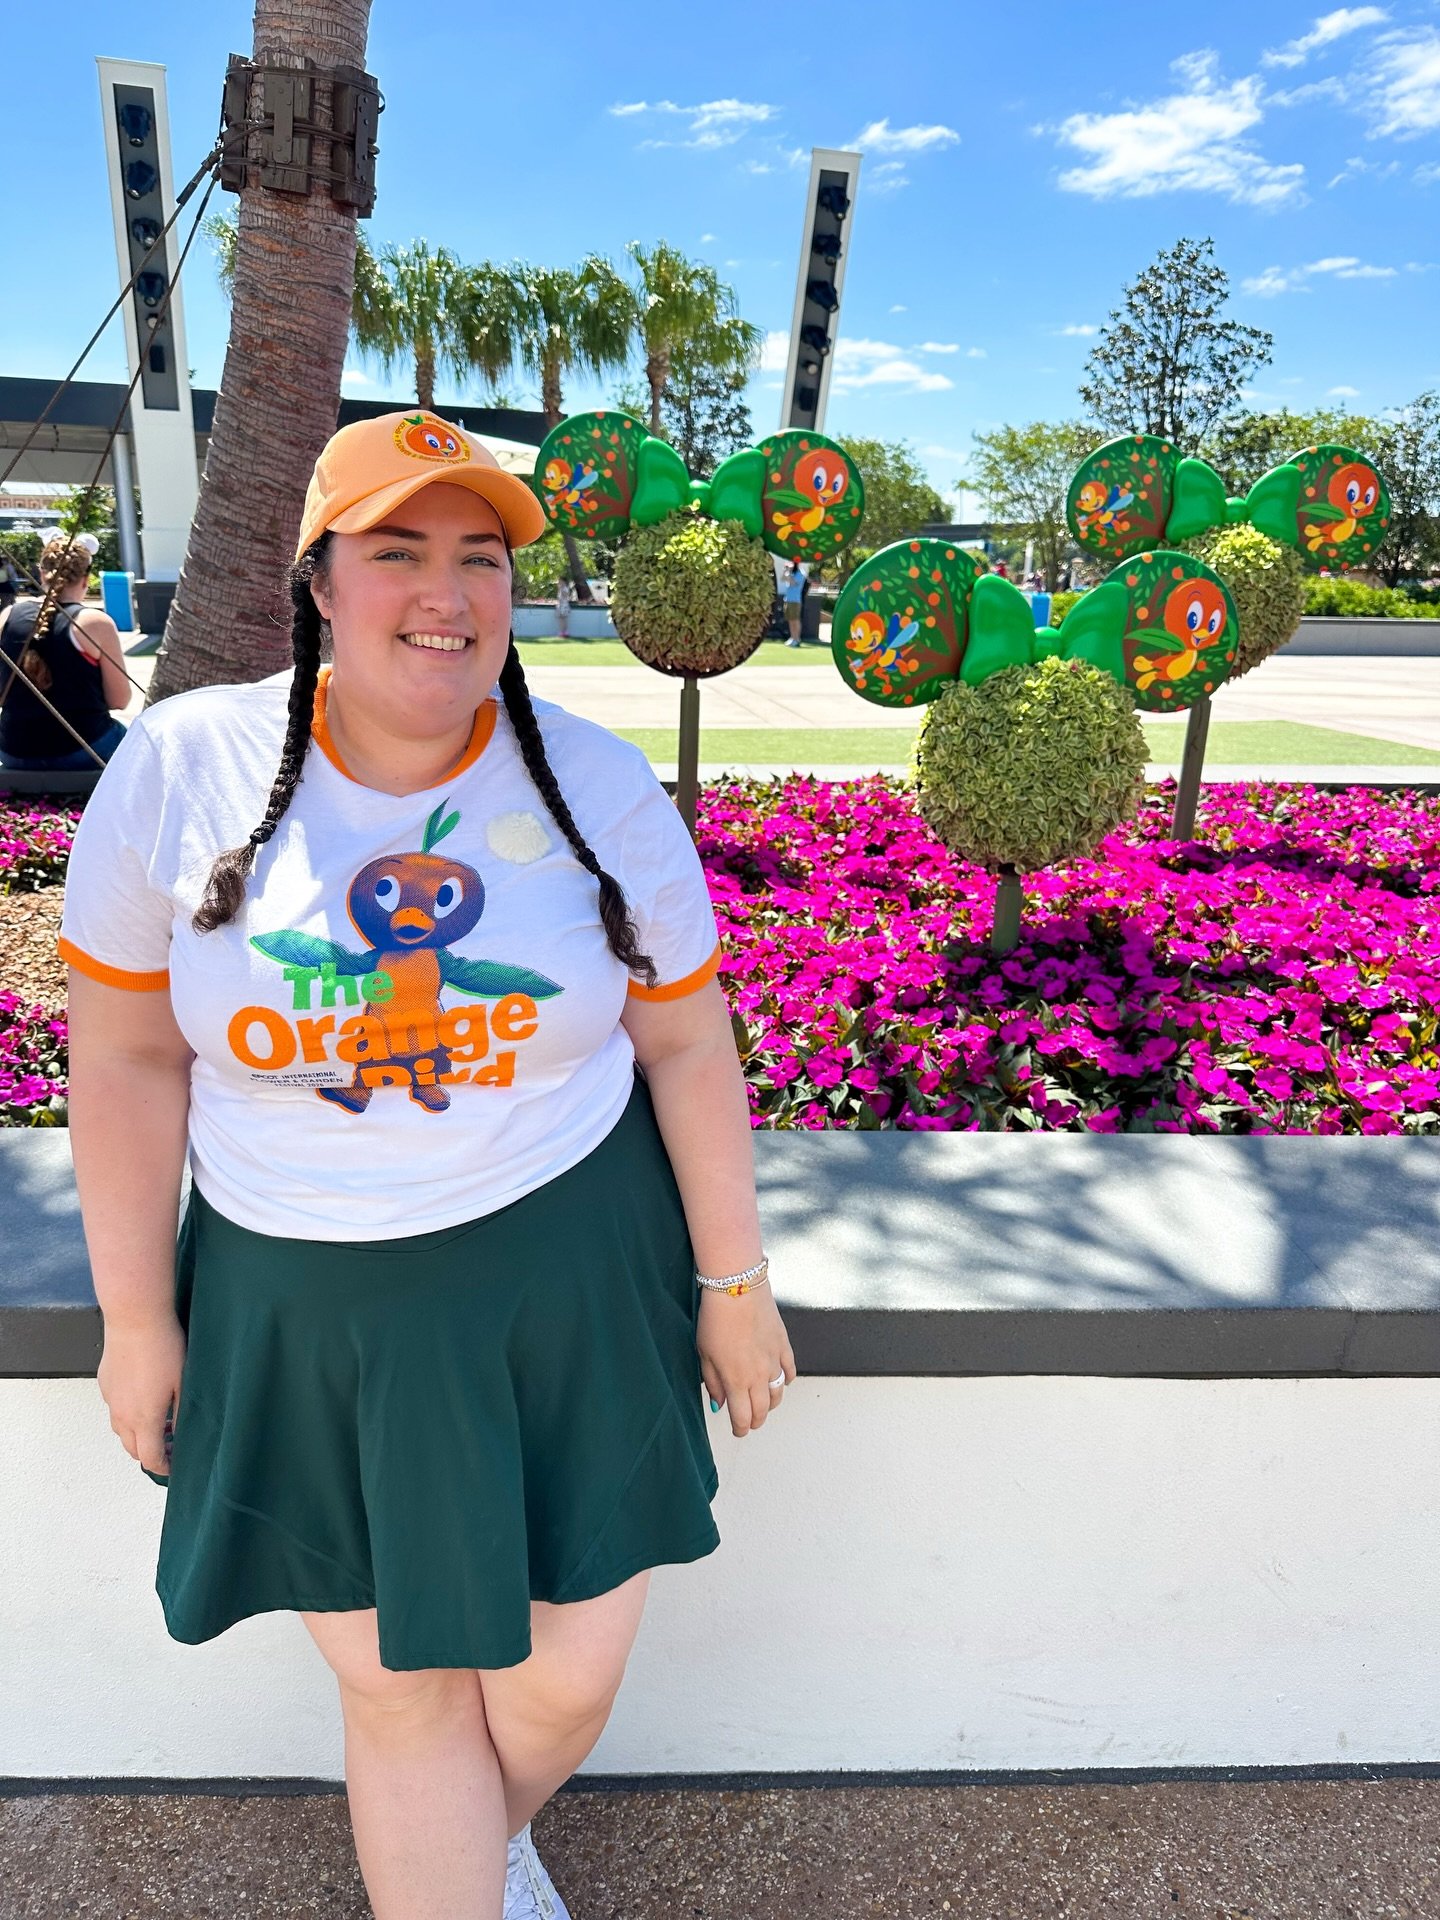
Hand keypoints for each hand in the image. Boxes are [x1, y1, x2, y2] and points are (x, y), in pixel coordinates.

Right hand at [97, 1314, 185, 1478]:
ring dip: (138, 1435)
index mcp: (144, 1419)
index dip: (163, 1468)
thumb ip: (182, 1414)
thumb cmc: (164, 1348)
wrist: (135, 1319)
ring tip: (161, 1421)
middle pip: (132, 1449)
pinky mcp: (105, 1384)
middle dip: (151, 1453)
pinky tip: (145, 1397)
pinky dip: (129, 1414)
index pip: (150, 1459)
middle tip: (171, 1444)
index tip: (175, 1465)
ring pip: (121, 1431)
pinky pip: (115, 1409)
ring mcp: (111, 1399)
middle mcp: (122, 1415)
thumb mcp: (183, 1384)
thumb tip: (182, 1434)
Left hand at [697, 1287, 795, 1437]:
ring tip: (763, 1404)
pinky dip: (786, 1379)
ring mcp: (774, 1361)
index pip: (742, 1417)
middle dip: (755, 1420)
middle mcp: (759, 1375)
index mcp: (736, 1380)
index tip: (737, 1430)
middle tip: (749, 1422)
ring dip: (770, 1403)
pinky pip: (790, 1370)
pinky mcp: (783, 1345)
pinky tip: (781, 1379)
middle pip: (762, 1410)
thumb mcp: (704, 1354)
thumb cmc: (717, 1318)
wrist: (737, 1289)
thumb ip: (714, 1382)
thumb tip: (719, 1403)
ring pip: (779, 1394)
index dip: (740, 1429)